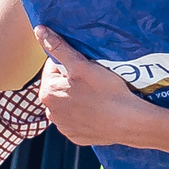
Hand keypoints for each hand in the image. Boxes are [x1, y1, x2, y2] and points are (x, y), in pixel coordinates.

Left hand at [35, 27, 150, 146]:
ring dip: (77, 97)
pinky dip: (84, 114)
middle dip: (72, 80)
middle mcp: (50, 113)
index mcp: (47, 93)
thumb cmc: (107, 92)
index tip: (86, 66)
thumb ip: (59, 47)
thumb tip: (39, 31)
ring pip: (68, 103)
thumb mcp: (81, 65)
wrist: (129, 122)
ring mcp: (64, 127)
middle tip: (93, 79)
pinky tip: (97, 109)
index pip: (53, 68)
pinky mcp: (76, 137)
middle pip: (60, 86)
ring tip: (96, 94)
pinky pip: (77, 120)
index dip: (70, 63)